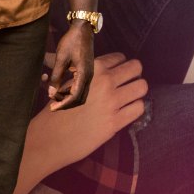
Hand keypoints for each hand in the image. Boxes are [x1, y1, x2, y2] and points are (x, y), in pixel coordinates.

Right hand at [16, 51, 148, 193]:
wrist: (52, 136)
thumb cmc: (57, 108)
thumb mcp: (69, 83)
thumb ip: (89, 75)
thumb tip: (107, 70)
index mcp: (92, 69)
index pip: (119, 57)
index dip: (119, 65)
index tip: (116, 72)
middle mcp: (105, 82)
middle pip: (136, 68)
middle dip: (133, 74)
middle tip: (126, 82)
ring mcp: (112, 102)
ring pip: (142, 87)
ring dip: (136, 90)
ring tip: (128, 96)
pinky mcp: (116, 121)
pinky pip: (139, 108)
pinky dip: (135, 107)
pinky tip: (126, 110)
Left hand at [47, 22, 94, 109]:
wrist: (83, 29)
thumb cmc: (71, 41)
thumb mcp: (60, 58)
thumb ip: (56, 77)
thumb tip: (51, 93)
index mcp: (84, 74)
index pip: (74, 96)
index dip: (63, 104)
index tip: (52, 108)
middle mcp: (89, 76)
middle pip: (79, 98)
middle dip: (66, 103)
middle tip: (52, 105)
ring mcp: (88, 74)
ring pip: (80, 94)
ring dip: (68, 98)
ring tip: (54, 97)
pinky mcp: (86, 72)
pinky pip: (79, 87)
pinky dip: (70, 91)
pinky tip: (60, 90)